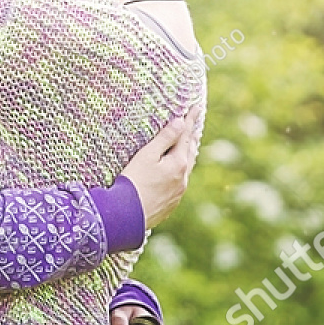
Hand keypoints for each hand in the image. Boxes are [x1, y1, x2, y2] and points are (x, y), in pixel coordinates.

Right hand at [121, 106, 198, 227]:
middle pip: (190, 152)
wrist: (127, 216)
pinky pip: (181, 181)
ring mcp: (178, 192)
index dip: (189, 120)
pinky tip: (178, 171)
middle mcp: (182, 178)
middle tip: (194, 124)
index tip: (196, 107)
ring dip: (189, 153)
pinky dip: (182, 169)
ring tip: (191, 145)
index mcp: (178, 164)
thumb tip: (180, 122)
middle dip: (192, 137)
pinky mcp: (171, 203)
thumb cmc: (133, 182)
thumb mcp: (147, 155)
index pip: (185, 136)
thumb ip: (164, 138)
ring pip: (187, 168)